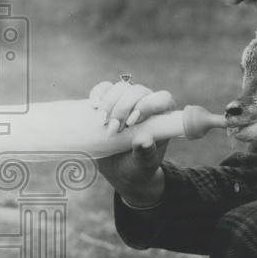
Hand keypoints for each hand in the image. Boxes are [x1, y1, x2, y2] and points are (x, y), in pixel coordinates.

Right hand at [88, 79, 174, 204]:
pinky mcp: (110, 101)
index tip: (132, 122)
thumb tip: (145, 141)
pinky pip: (104, 88)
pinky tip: (93, 106)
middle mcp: (147, 104)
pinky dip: (98, 94)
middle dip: (123, 107)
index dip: (148, 105)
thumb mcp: (143, 163)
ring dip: (109, 102)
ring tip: (102, 123)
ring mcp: (128, 101)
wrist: (120, 169)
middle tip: (113, 129)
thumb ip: (146, 153)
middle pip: (137, 91)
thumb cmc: (138, 167)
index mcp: (163, 117)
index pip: (162, 99)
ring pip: (121, 88)